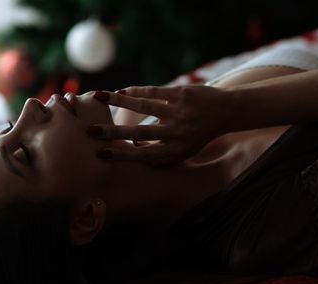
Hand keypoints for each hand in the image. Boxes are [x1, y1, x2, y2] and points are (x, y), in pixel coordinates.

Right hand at [87, 85, 232, 165]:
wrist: (227, 112)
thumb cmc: (200, 134)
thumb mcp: (185, 152)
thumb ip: (164, 157)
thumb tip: (137, 155)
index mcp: (176, 150)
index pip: (144, 155)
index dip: (122, 155)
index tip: (101, 154)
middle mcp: (176, 133)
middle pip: (139, 133)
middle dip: (113, 133)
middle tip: (90, 131)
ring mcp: (178, 112)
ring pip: (144, 107)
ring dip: (119, 102)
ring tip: (99, 97)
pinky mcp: (182, 93)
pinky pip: (154, 92)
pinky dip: (136, 91)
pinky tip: (121, 91)